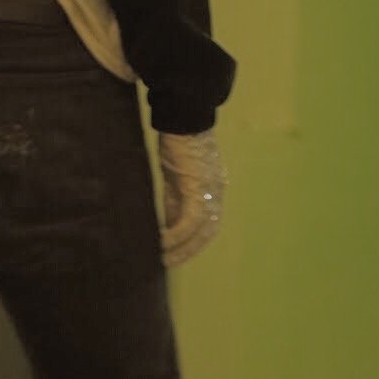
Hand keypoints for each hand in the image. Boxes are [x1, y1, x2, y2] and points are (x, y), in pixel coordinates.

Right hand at [158, 131, 225, 269]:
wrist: (182, 115)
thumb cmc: (177, 140)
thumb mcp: (176, 176)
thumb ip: (175, 200)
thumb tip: (168, 226)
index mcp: (213, 189)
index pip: (208, 225)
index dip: (193, 243)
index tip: (176, 255)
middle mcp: (216, 192)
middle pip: (208, 233)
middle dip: (188, 251)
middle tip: (168, 263)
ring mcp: (210, 191)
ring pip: (200, 231)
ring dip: (181, 248)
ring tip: (162, 257)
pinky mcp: (198, 188)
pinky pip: (189, 221)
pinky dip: (177, 234)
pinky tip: (162, 241)